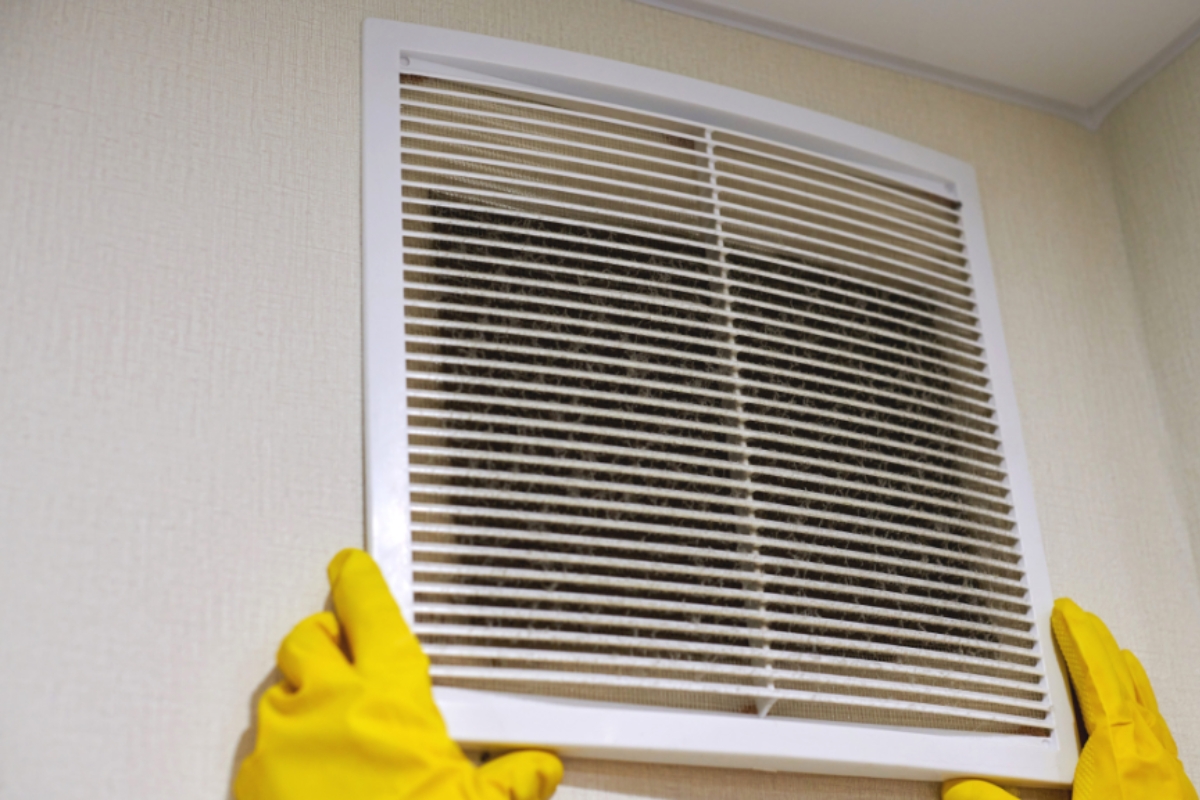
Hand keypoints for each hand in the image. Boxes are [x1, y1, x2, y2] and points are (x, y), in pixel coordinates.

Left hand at [235, 549, 562, 799]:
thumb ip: (510, 782)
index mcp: (387, 698)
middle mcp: (327, 706)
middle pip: (308, 639)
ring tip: (326, 726)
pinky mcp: (250, 782)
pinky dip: (279, 752)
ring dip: (301, 698)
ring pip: (278, 691)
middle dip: (325, 640)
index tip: (352, 568)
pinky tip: (305, 778)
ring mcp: (281, 743)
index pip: (370, 613)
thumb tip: (536, 771)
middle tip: (342, 653)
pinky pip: (258, 747)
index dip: (360, 582)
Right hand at [942, 598, 1196, 799]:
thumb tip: (959, 785)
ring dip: (1128, 681)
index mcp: (1122, 763)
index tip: (1067, 614)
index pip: (1100, 686)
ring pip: (1151, 715)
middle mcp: (1154, 767)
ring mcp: (1171, 785)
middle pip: (1130, 691)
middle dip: (1103, 651)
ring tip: (1116, 657)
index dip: (1081, 646)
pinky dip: (1145, 715)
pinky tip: (1140, 727)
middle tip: (1082, 621)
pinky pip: (1159, 740)